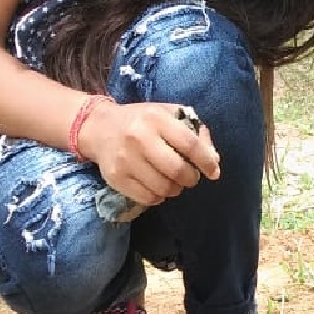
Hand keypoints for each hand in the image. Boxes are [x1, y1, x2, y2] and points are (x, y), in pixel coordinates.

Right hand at [76, 98, 219, 208]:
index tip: (213, 172)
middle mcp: (138, 137)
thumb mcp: (168, 114)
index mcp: (155, 118)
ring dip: (175, 189)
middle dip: (191, 179)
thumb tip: (213, 160)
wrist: (100, 128)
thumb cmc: (142, 121)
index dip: (206, 161)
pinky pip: (148, 198)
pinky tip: (157, 186)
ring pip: (163, 188)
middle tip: (190, 177)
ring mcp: (125, 159)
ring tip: (173, 182)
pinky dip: (159, 197)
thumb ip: (194, 132)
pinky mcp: (116, 178)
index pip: (189, 144)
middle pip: (177, 170)